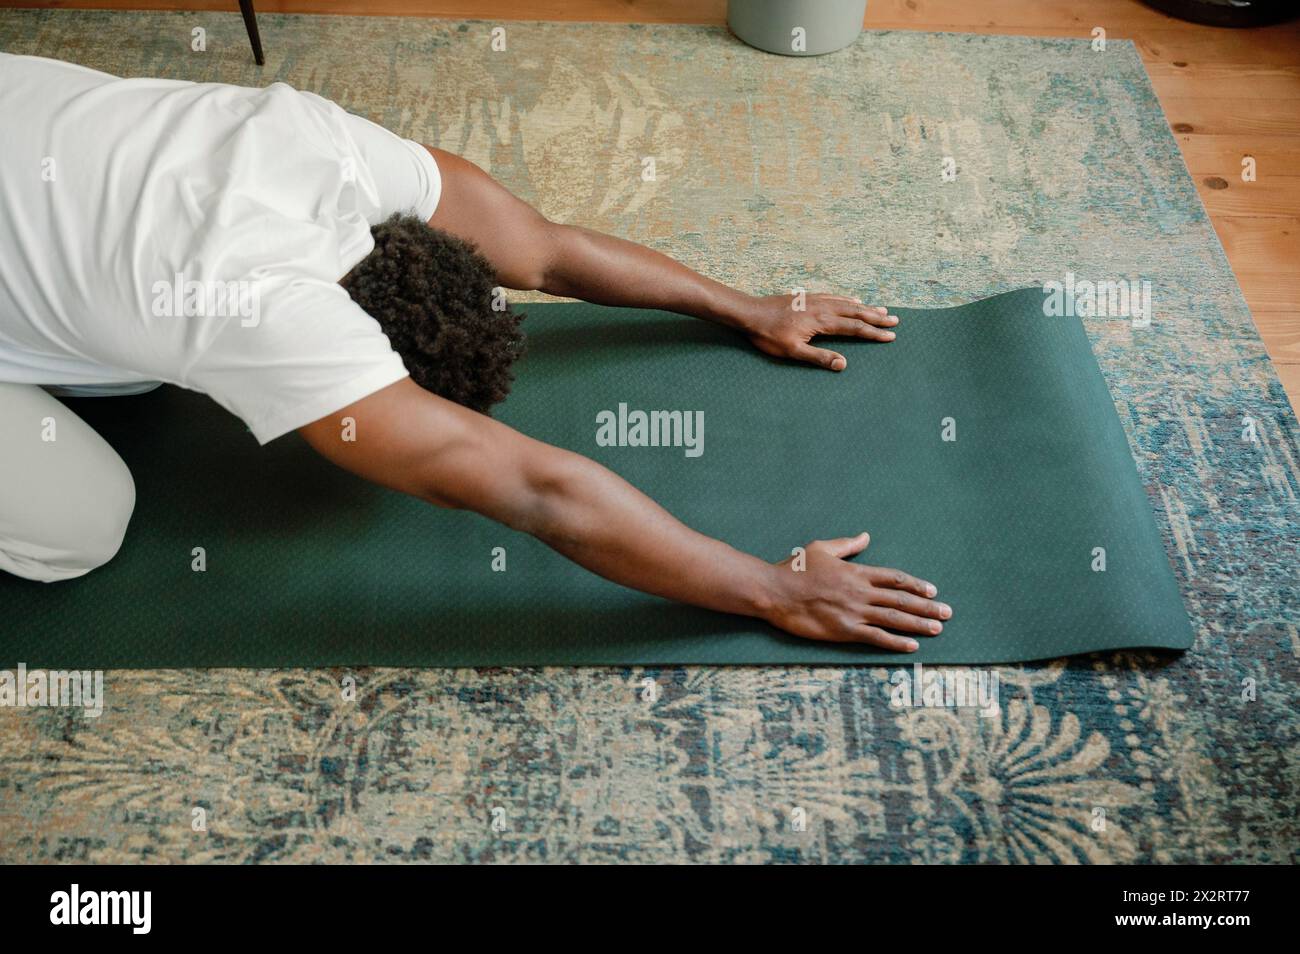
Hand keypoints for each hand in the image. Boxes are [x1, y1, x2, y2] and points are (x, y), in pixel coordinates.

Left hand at [741, 293, 898, 370]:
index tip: (891, 336)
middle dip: (876, 317)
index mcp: (822, 322)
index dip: (874, 333)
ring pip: (847, 302)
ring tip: (881, 310)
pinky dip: (848, 299)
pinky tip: (852, 299)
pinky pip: (834, 296)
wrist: (750, 313)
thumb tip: (843, 364)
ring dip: (865, 307)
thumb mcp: (792, 352)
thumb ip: (819, 357)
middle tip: (895, 320)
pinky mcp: (807, 297)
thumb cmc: (768, 335)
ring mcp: (816, 300)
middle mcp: (823, 307)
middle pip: (856, 312)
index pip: (855, 328)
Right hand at [763, 533, 950, 649]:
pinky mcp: (844, 631)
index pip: (895, 579)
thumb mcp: (822, 548)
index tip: (933, 592)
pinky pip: (876, 637)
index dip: (917, 585)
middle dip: (927, 607)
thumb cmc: (795, 568)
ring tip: (938, 628)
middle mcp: (861, 592)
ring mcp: (854, 612)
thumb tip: (866, 536)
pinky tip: (912, 645)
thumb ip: (847, 544)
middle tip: (947, 613)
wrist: (775, 592)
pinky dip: (896, 642)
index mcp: (857, 572)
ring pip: (894, 618)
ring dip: (919, 624)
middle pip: (902, 599)